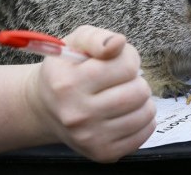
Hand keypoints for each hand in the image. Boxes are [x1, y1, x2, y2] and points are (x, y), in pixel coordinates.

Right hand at [26, 26, 155, 161]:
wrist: (46, 109)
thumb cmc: (66, 71)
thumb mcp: (75, 43)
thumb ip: (97, 38)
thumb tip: (118, 43)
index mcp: (68, 83)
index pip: (126, 66)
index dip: (129, 58)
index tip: (119, 61)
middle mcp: (76, 113)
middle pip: (138, 92)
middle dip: (137, 81)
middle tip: (124, 81)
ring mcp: (90, 137)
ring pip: (144, 113)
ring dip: (143, 100)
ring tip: (126, 96)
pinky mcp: (103, 153)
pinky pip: (144, 133)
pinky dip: (144, 120)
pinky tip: (128, 113)